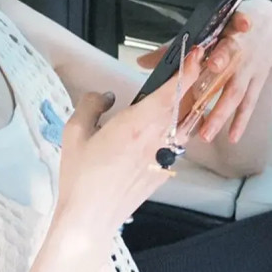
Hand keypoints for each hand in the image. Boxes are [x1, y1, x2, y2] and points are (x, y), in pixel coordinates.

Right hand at [54, 48, 204, 239]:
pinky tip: (171, 125)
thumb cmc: (80, 176)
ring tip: (186, 91)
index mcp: (136, 125)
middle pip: (185, 106)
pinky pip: (178, 144)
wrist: (91, 217)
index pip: (170, 93)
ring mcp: (162, 158)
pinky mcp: (162, 172)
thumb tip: (104, 96)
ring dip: (189, 106)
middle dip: (193, 83)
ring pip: (185, 125)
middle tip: (196, 64)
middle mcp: (156, 140)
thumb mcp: (75, 133)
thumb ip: (90, 106)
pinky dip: (180, 129)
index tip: (195, 54)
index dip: (187, 71)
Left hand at [138, 0, 271, 145]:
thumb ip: (173, 48)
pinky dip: (241, 121)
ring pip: (236, 91)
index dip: (224, 44)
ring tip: (207, 132)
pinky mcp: (257, 82)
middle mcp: (240, 50)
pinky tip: (232, 137)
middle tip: (205, 95)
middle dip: (220, 76)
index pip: (226, 34)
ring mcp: (250, 68)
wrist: (270, 26)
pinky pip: (249, 104)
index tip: (213, 56)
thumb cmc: (231, 29)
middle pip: (231, 63)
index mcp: (225, 32)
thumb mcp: (206, 30)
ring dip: (222, 112)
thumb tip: (142, 62)